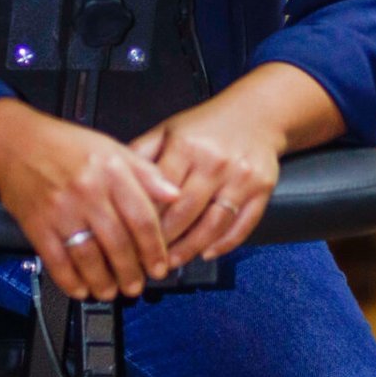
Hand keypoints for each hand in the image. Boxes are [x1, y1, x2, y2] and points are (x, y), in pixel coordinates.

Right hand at [0, 101, 181, 300]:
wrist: (15, 143)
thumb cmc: (64, 145)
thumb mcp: (112, 148)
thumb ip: (146, 173)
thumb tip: (174, 195)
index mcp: (111, 172)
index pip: (142, 218)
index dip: (154, 248)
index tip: (159, 265)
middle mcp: (88, 191)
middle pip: (118, 243)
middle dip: (132, 272)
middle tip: (137, 285)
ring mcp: (61, 210)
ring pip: (89, 257)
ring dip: (104, 282)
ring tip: (111, 291)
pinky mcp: (37, 225)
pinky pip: (57, 261)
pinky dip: (71, 281)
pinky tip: (81, 289)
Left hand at [131, 88, 286, 266]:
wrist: (257, 113)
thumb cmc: (207, 126)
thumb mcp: (169, 130)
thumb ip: (142, 155)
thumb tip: (113, 182)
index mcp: (186, 147)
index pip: (159, 194)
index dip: (142, 220)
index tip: (128, 238)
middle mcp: (214, 163)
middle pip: (184, 214)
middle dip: (162, 242)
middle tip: (145, 260)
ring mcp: (241, 178)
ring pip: (213, 225)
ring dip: (190, 250)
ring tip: (171, 263)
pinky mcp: (262, 190)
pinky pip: (242, 225)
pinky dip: (224, 244)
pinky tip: (206, 253)